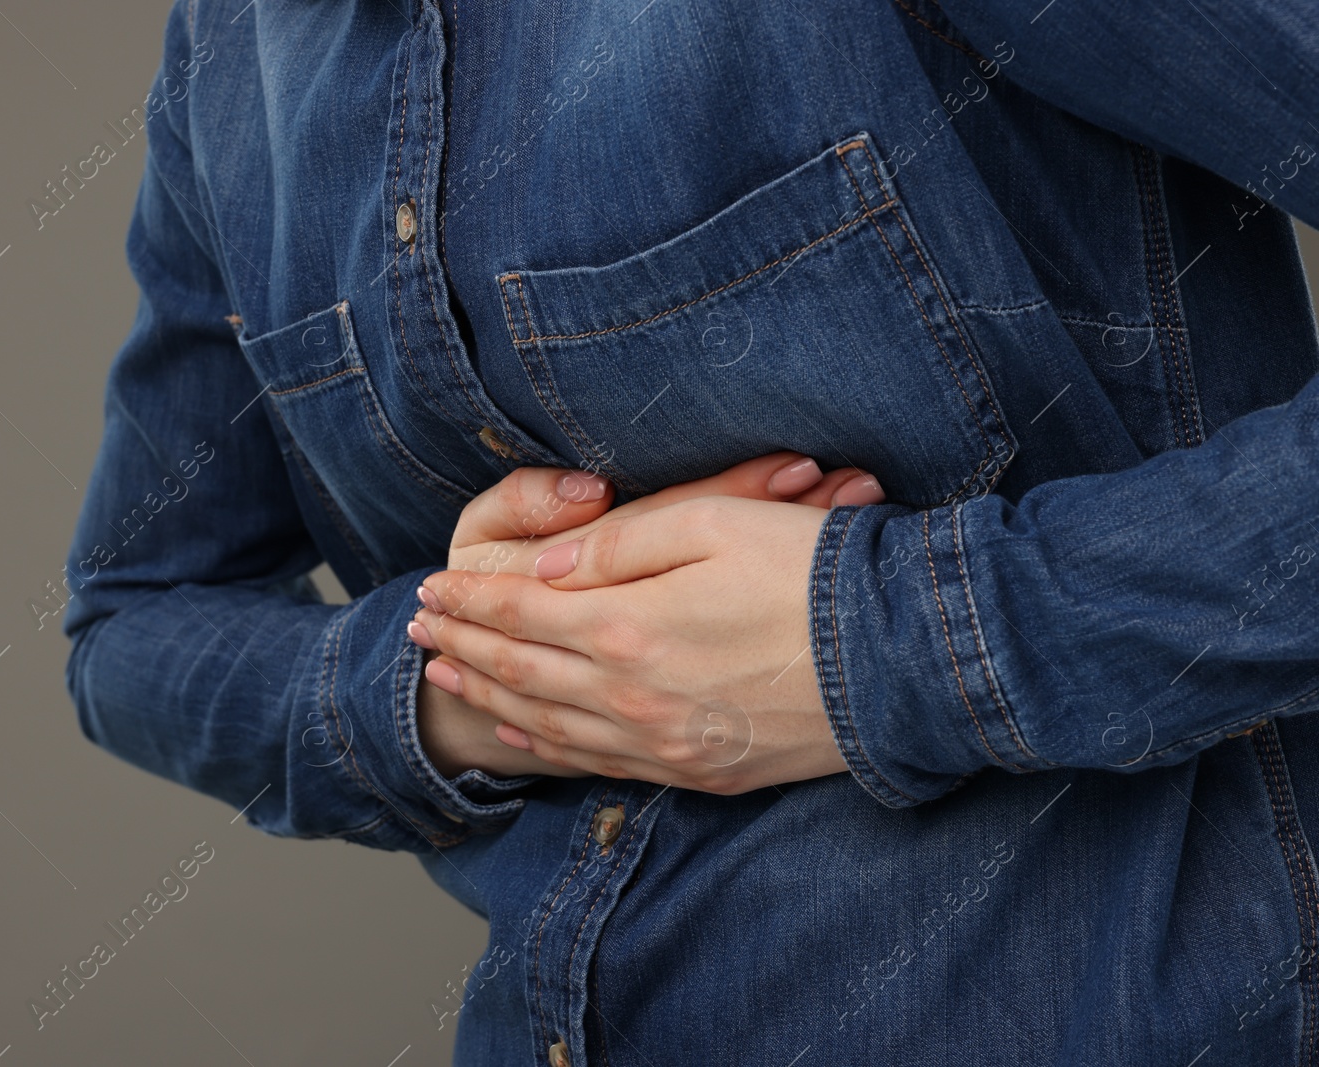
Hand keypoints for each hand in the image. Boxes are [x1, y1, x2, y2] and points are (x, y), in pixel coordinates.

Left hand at [412, 495, 850, 793]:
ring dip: (490, 694)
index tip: (431, 586)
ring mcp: (665, 742)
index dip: (471, 599)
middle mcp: (633, 696)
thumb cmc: (814, 576)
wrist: (906, 664)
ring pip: (550, 722)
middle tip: (418, 628)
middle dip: (464, 644)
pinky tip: (520, 731)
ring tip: (446, 674)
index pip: (522, 613)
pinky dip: (546, 746)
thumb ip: (619, 546)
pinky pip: (599, 763)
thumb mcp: (714, 525)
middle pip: (522, 670)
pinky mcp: (700, 770)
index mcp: (629, 628)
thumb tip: (547, 570)